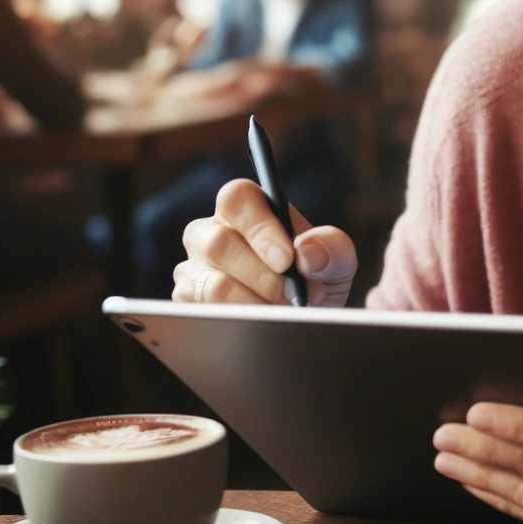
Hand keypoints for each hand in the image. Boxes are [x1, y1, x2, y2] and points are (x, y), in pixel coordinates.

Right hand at [173, 178, 356, 306]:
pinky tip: (260, 325)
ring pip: (210, 283)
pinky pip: (202, 312)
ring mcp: (195, 267)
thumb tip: (308, 252)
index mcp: (247, 209)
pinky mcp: (186, 301)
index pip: (237, 198)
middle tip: (293, 295)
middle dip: (261, 275)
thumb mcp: (336, 261)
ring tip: (284, 311)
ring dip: (253, 302)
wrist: (305, 323)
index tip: (287, 259)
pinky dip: (237, 321)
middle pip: (218, 242)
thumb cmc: (316, 281)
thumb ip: (331, 247)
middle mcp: (212, 232)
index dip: (259, 227)